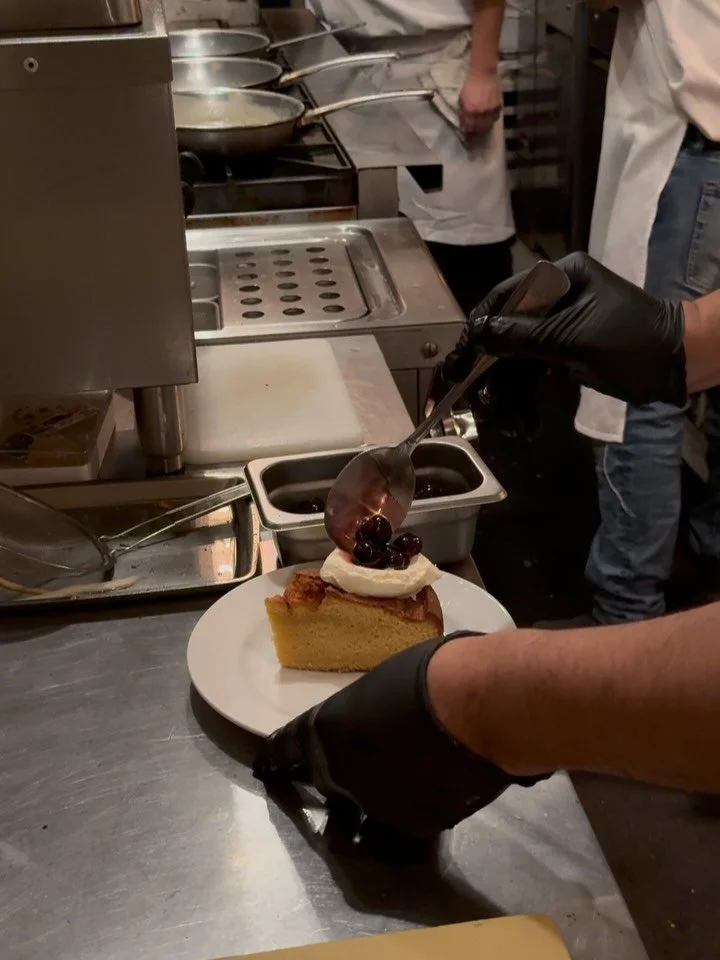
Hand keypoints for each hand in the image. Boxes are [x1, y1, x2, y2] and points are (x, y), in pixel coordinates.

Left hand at [254, 634, 544, 837]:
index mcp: (327, 731)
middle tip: (340, 773)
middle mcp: (343, 775)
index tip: (265, 767)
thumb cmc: (431, 674)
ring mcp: (378, 807)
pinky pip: (409, 816)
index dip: (277, 757)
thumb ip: (367, 710)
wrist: (477, 707)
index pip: (287, 749)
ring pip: (368, 808)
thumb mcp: (383, 683)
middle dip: (328, 780)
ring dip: (377, 795)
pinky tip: (435, 782)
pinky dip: (416, 803)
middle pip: (325, 785)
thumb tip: (377, 717)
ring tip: (403, 775)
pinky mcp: (417, 826)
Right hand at [440, 252, 686, 406]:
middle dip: (491, 369)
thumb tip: (477, 332)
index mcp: (562, 277)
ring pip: (519, 357)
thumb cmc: (632, 342)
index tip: (459, 356)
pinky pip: (536, 371)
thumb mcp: (574, 338)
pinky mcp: (566, 352)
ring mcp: (561, 326)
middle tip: (470, 396)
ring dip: (508, 390)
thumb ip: (523, 335)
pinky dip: (526, 397)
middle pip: (509, 330)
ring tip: (498, 419)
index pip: (507, 296)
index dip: (480, 326)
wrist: (677, 366)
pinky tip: (520, 423)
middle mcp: (557, 296)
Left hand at [459, 69, 502, 138]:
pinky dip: (492, 120)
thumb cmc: (470, 85)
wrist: (483, 73)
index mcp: (469, 110)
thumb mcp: (462, 99)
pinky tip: (489, 120)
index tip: (467, 135)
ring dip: (484, 128)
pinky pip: (495, 117)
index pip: (469, 127)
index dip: (468, 132)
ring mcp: (490, 109)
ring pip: (488, 125)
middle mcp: (480, 112)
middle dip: (476, 133)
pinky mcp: (498, 106)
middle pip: (478, 128)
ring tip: (482, 130)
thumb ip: (463, 112)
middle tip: (475, 136)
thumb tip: (464, 123)